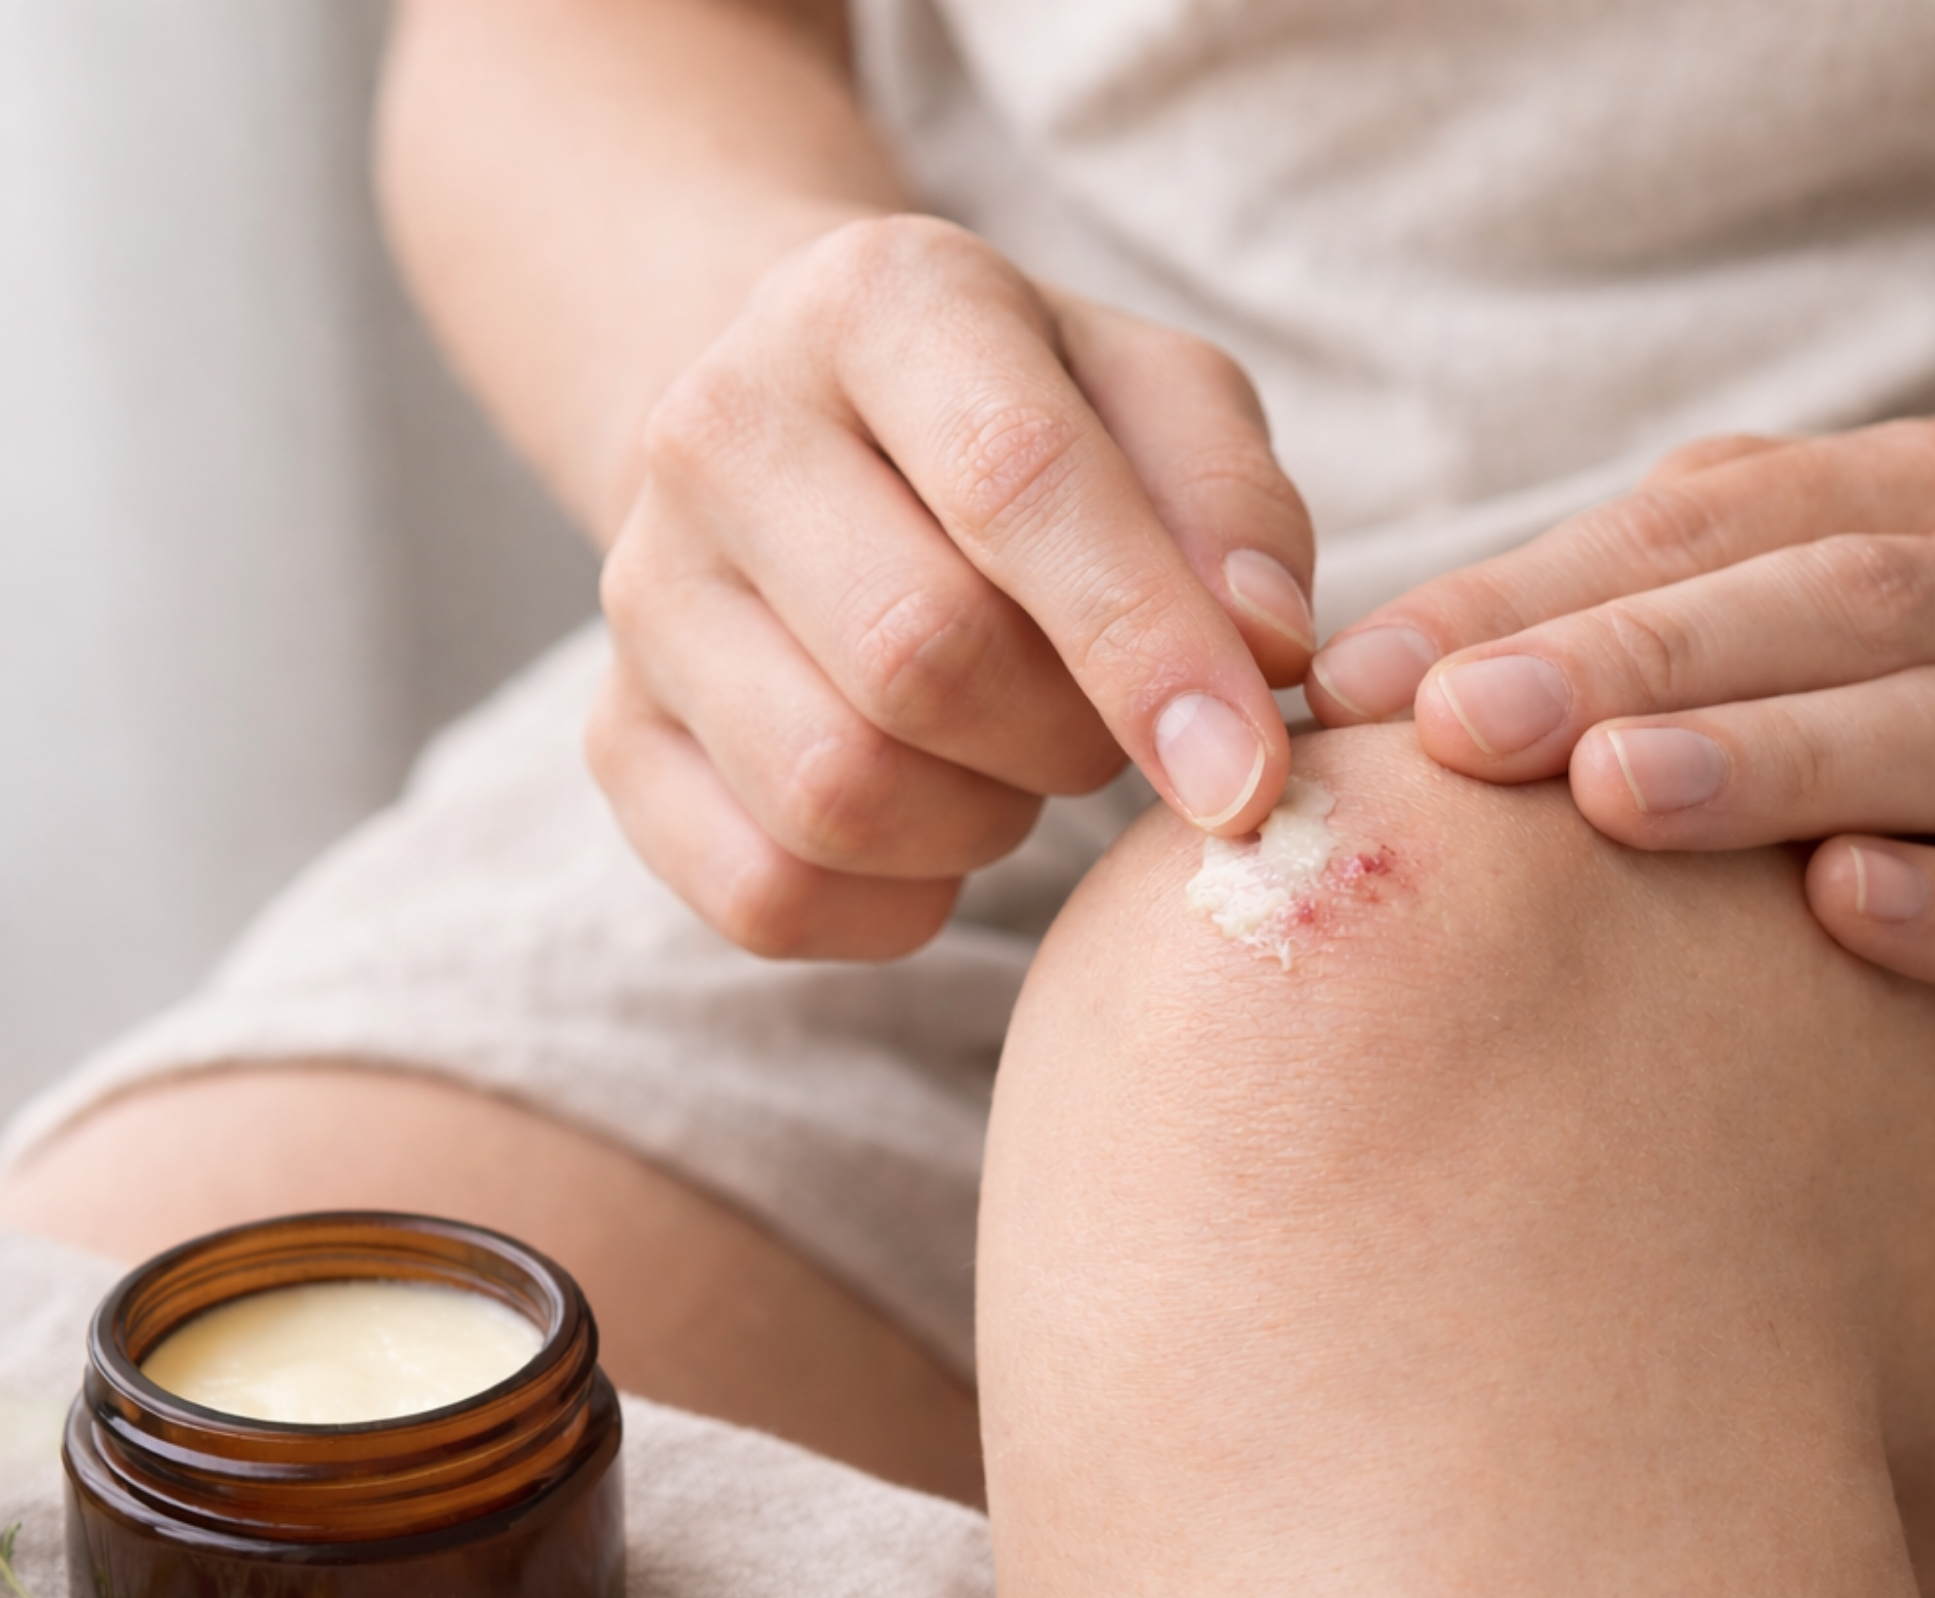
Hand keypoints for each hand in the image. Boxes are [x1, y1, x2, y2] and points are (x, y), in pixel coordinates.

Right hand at [590, 215, 1315, 958]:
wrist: (800, 435)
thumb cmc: (1016, 423)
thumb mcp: (1149, 398)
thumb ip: (1229, 503)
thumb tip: (1264, 650)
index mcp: (877, 303)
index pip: (1014, 481)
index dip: (1146, 648)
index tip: (1246, 773)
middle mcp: (719, 431)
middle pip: (917, 657)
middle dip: (1065, 736)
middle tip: (1104, 725)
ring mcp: (643, 593)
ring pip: (834, 794)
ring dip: (980, 822)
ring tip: (1011, 760)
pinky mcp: (616, 738)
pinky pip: (766, 896)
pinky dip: (893, 902)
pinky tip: (933, 831)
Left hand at [1306, 418, 1934, 995]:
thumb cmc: (1886, 721)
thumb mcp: (1787, 626)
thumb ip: (1647, 622)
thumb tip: (1371, 683)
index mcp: (1909, 504)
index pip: (1703, 528)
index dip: (1526, 594)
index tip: (1354, 680)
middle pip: (1827, 597)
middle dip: (1637, 658)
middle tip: (1460, 727)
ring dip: (1780, 752)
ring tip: (1617, 791)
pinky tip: (1843, 903)